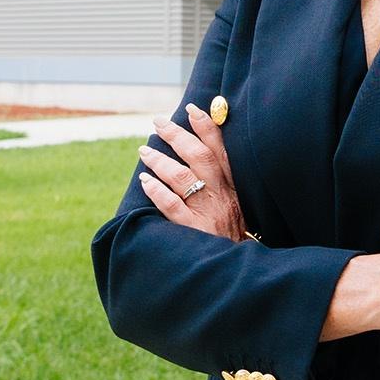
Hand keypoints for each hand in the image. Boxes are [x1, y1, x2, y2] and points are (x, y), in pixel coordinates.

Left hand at [137, 105, 252, 243]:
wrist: (235, 271)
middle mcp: (221, 195)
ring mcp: (207, 212)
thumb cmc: (232, 237)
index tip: (191, 108)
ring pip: (182, 177)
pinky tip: (145, 181)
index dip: (207, 127)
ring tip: (144, 150)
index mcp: (233, 187)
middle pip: (199, 157)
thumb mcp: (235, 206)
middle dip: (177, 136)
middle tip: (158, 122)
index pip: (220, 150)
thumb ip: (221, 182)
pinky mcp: (194, 230)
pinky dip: (157, 191)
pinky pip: (172, 206)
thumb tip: (198, 154)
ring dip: (161, 160)